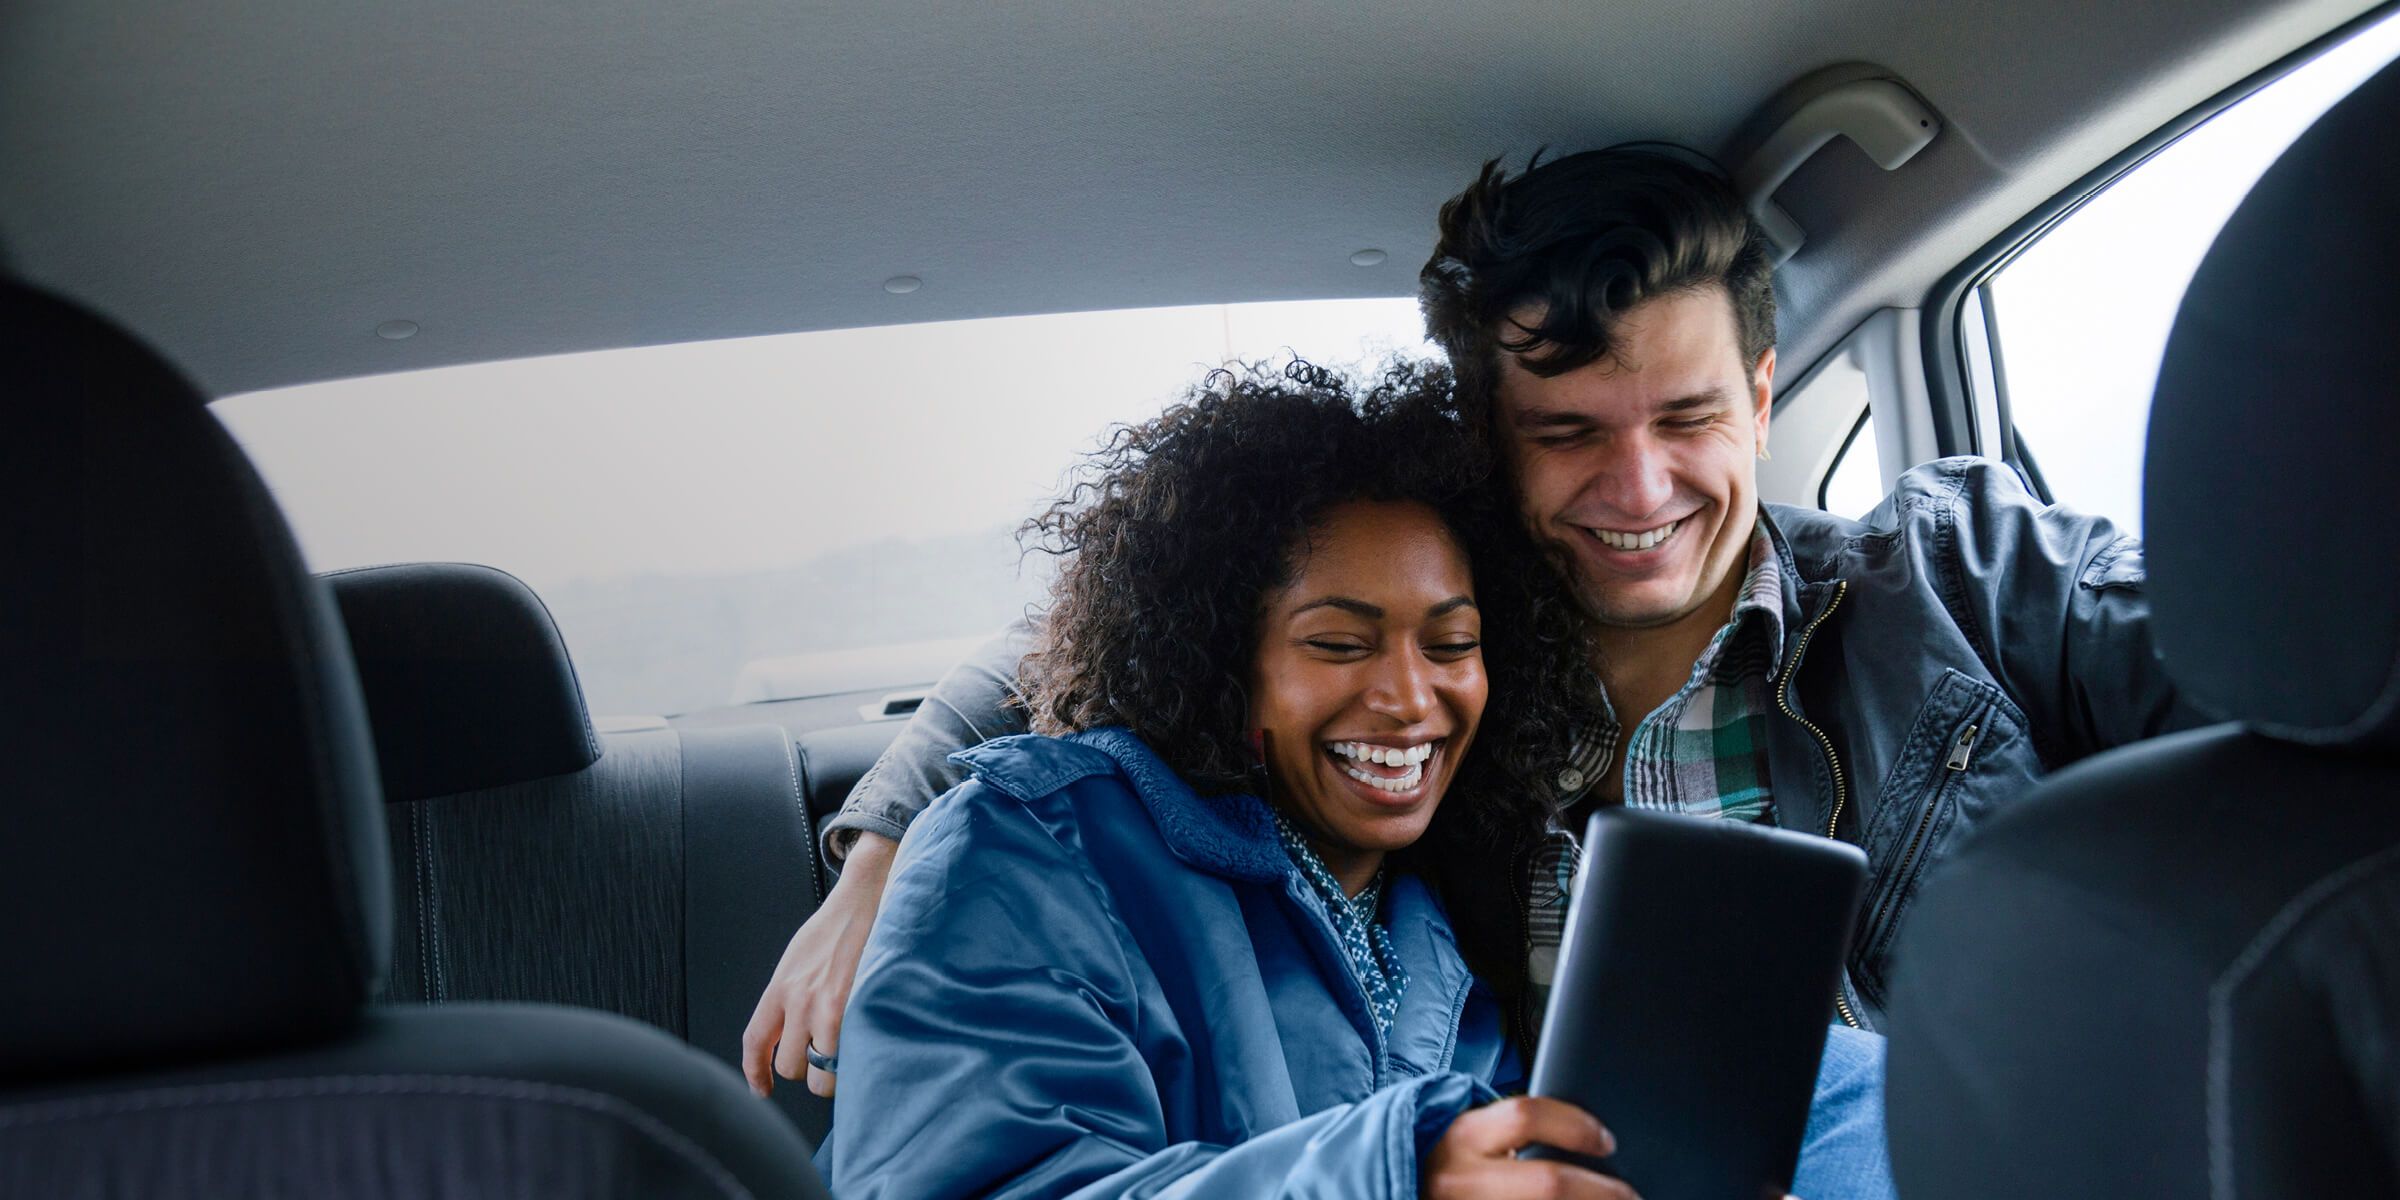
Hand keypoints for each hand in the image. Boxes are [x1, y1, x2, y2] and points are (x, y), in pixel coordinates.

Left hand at [740, 831, 897, 1097]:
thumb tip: (790, 1034)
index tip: (761, 1090)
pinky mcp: (860, 1009)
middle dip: (807, 1070)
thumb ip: (789, 996)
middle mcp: (800, 1002)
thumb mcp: (797, 960)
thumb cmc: (835, 927)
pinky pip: (852, 1059)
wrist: (867, 897)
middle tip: (824, 1059)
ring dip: (835, 1073)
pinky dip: (860, 1063)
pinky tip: (868, 1054)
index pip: (755, 1042)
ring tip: (850, 1057)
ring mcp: (831, 1008)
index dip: (755, 1073)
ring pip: (823, 1073)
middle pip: (791, 1067)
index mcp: (780, 988)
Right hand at [1422, 1096, 1637, 1199]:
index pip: (1525, 1117)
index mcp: (1462, 1137)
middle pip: (1548, 1183)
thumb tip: (1589, 1141)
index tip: (1608, 1141)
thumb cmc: (1447, 1164)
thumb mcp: (1470, 1137)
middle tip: (1631, 1195)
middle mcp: (1461, 1179)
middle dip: (1601, 1191)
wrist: (1388, 1195)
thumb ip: (1512, 1131)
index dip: (1576, 1126)